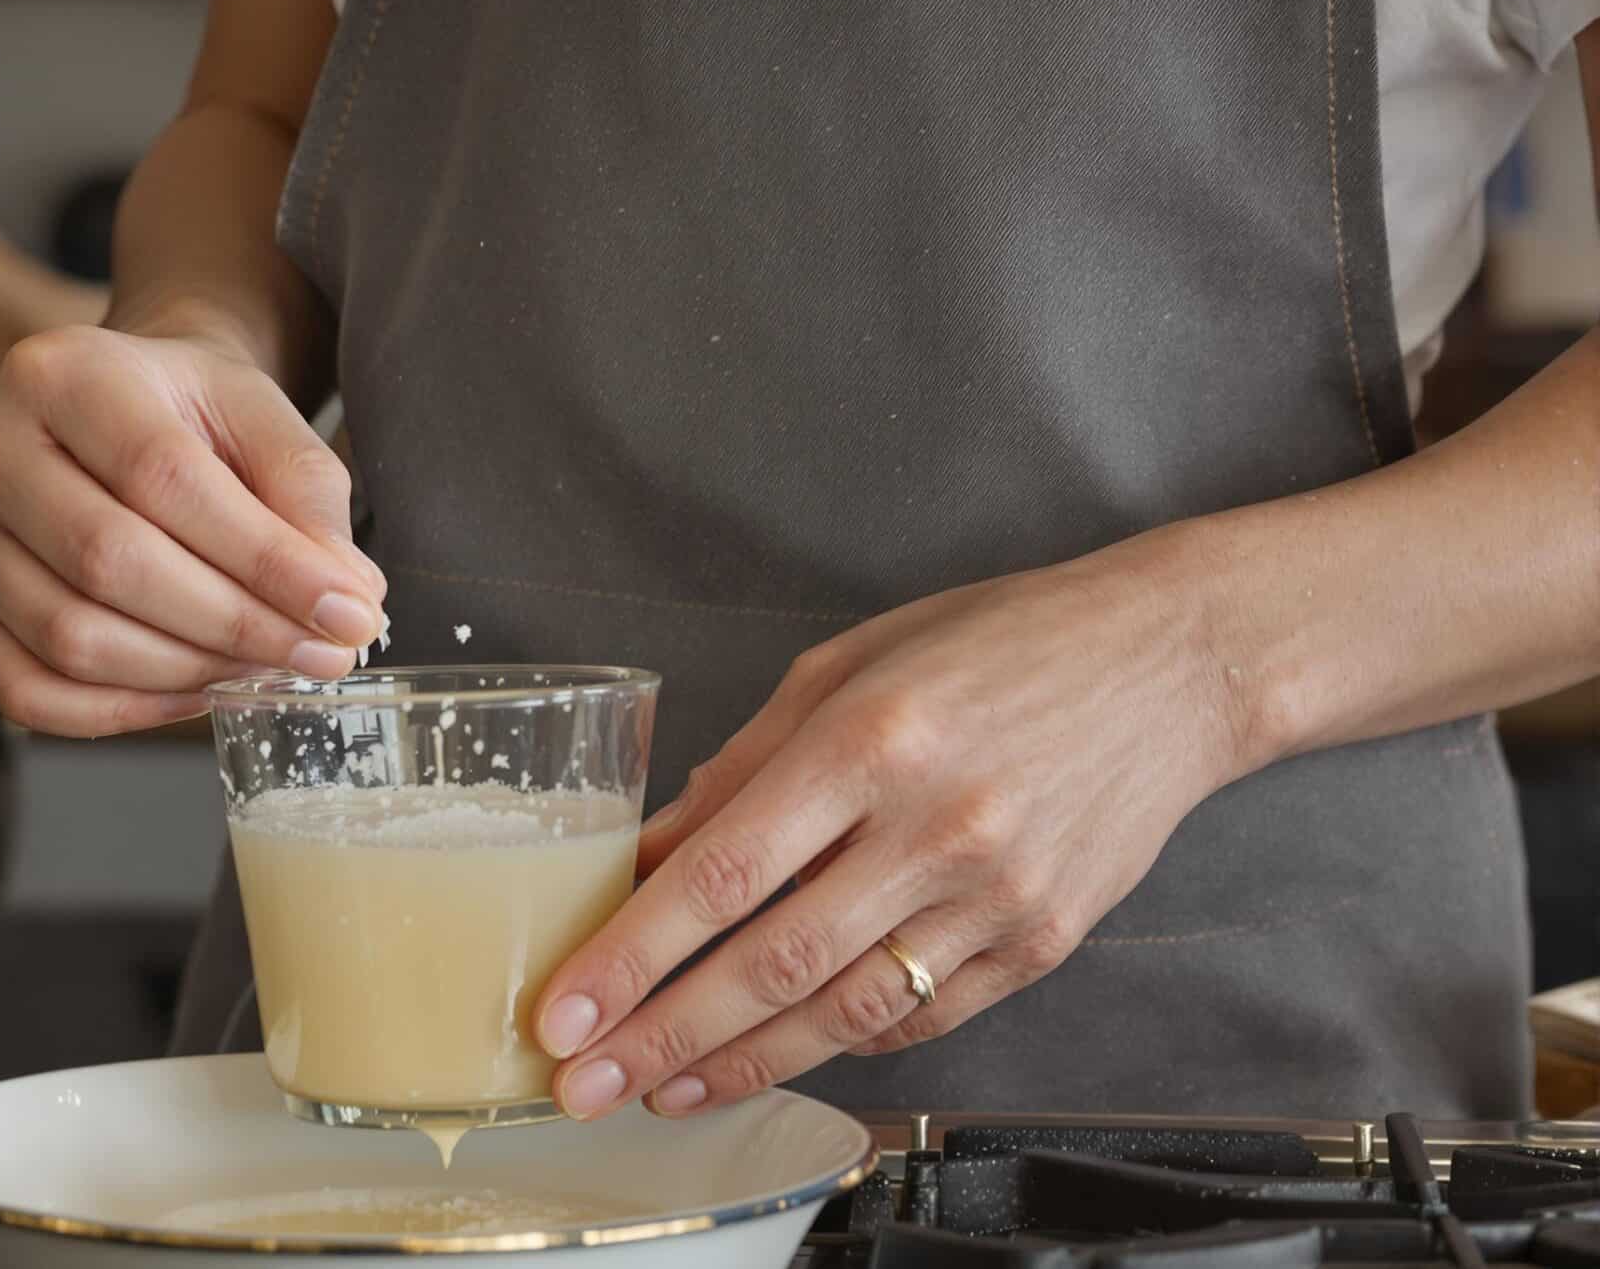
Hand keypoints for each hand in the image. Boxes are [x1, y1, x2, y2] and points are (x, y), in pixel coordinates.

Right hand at [0, 317, 386, 735]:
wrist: (116, 415)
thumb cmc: (190, 413)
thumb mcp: (261, 415)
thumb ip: (309, 495)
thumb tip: (346, 599)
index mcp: (62, 373)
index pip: (163, 478)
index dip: (264, 558)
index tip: (347, 610)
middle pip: (108, 562)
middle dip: (234, 624)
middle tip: (321, 654)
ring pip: (70, 636)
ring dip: (187, 671)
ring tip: (267, 666)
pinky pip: (31, 691)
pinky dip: (124, 711)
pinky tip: (197, 691)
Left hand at [533, 532, 1256, 1118]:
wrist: (1169, 664)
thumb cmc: (996, 645)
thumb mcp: (847, 666)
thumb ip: (744, 765)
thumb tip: (650, 853)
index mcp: (870, 739)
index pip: (725, 873)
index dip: (633, 954)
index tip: (564, 1008)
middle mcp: (934, 825)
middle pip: (772, 963)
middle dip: (663, 1035)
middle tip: (585, 1081)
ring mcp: (997, 894)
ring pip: (845, 1012)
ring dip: (741, 1063)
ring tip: (662, 1089)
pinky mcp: (1042, 940)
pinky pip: (921, 1014)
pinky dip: (841, 1043)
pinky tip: (775, 1055)